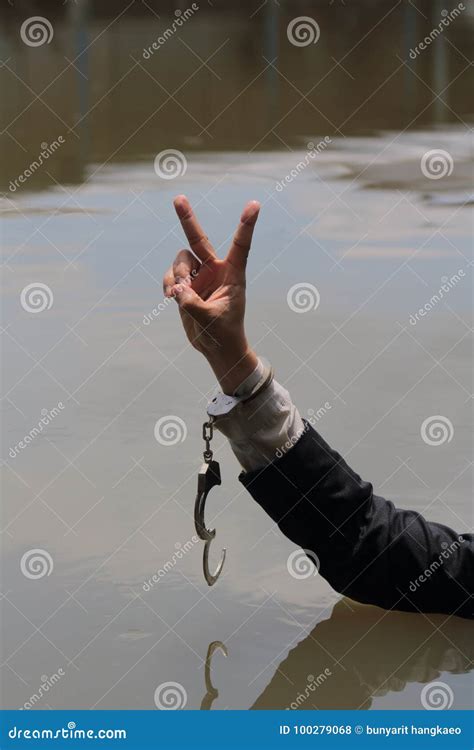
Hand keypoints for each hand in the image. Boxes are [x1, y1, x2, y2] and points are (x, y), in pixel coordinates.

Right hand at [163, 195, 259, 393]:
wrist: (216, 347)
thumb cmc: (223, 334)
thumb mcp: (210, 320)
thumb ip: (193, 305)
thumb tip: (176, 290)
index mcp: (233, 274)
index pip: (240, 246)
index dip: (246, 225)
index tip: (254, 204)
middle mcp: (215, 270)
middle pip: (198, 239)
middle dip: (186, 219)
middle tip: (177, 198)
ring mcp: (199, 276)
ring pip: (180, 261)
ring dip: (175, 275)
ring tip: (177, 295)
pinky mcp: (185, 285)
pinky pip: (171, 276)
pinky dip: (168, 283)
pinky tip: (170, 297)